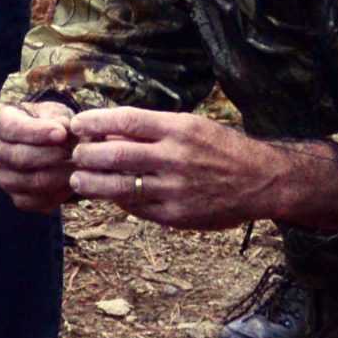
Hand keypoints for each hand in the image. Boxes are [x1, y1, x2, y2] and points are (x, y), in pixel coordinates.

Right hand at [0, 100, 78, 213]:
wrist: (45, 142)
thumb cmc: (48, 121)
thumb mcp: (51, 110)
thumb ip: (57, 117)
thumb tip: (65, 130)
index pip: (13, 129)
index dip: (38, 132)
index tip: (62, 133)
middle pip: (22, 159)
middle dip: (53, 155)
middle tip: (76, 151)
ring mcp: (5, 179)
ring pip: (33, 182)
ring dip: (60, 175)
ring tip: (79, 164)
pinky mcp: (18, 199)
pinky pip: (39, 202)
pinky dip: (60, 193)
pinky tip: (73, 179)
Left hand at [69, 105, 291, 231]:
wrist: (261, 181)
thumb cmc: (221, 148)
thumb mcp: (191, 126)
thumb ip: (153, 129)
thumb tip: (108, 131)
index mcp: (179, 128)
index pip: (126, 120)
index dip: (95, 122)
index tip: (77, 124)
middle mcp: (176, 158)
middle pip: (116, 155)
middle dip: (87, 155)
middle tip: (75, 155)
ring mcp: (176, 189)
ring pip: (120, 187)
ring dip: (93, 184)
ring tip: (79, 180)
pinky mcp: (177, 216)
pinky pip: (137, 209)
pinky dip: (119, 201)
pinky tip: (110, 196)